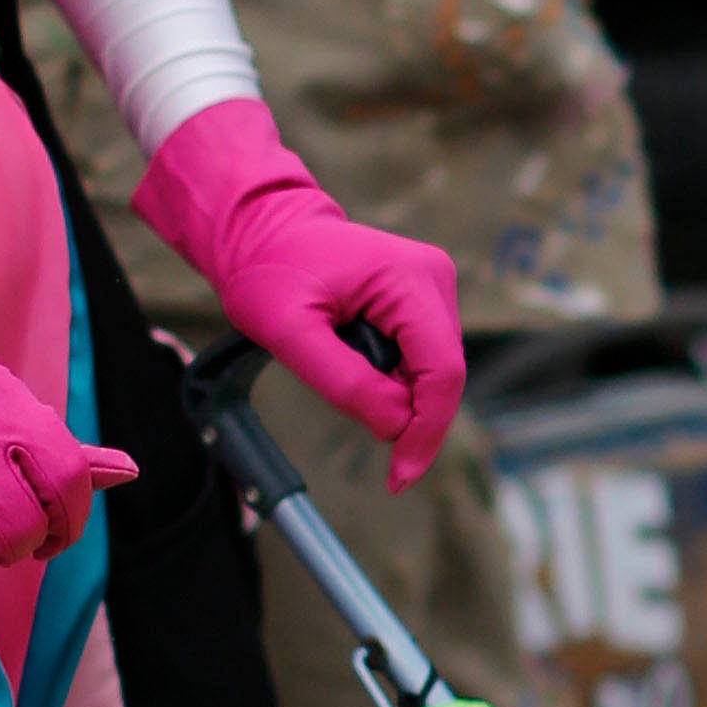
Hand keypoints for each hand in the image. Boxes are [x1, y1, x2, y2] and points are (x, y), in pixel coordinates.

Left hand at [127, 95, 466, 485]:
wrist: (262, 229)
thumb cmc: (269, 271)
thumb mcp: (290, 333)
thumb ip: (345, 381)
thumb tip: (396, 425)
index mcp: (409, 279)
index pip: (442, 372)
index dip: (426, 431)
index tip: (399, 477)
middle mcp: (433, 278)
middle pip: (443, 375)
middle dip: (409, 417)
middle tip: (365, 439)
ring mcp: (432, 285)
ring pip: (434, 371)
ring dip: (397, 395)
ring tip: (340, 369)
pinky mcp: (422, 298)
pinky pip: (422, 358)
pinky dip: (395, 380)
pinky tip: (357, 365)